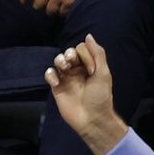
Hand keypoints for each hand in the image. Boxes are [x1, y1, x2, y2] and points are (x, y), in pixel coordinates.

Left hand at [20, 0, 110, 16]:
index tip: (24, 2)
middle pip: (37, 4)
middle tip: (48, 2)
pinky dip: (64, 10)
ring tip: (59, 3)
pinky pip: (62, 13)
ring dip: (53, 9)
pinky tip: (68, 4)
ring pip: (49, 11)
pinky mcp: (70, 3)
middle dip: (41, 4)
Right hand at [45, 36, 128, 152]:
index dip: (85, 56)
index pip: (82, 49)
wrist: (91, 119)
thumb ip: (98, 54)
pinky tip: (56, 83)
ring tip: (64, 69)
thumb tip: (89, 35)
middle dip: (70, 55)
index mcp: (91, 66)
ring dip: (60, 61)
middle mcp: (78, 70)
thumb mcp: (103, 74)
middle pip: (69, 52)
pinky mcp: (57, 87)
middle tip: (73, 65)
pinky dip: (51, 75)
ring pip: (58, 61)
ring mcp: (67, 78)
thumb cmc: (100, 97)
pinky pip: (49, 74)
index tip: (91, 70)